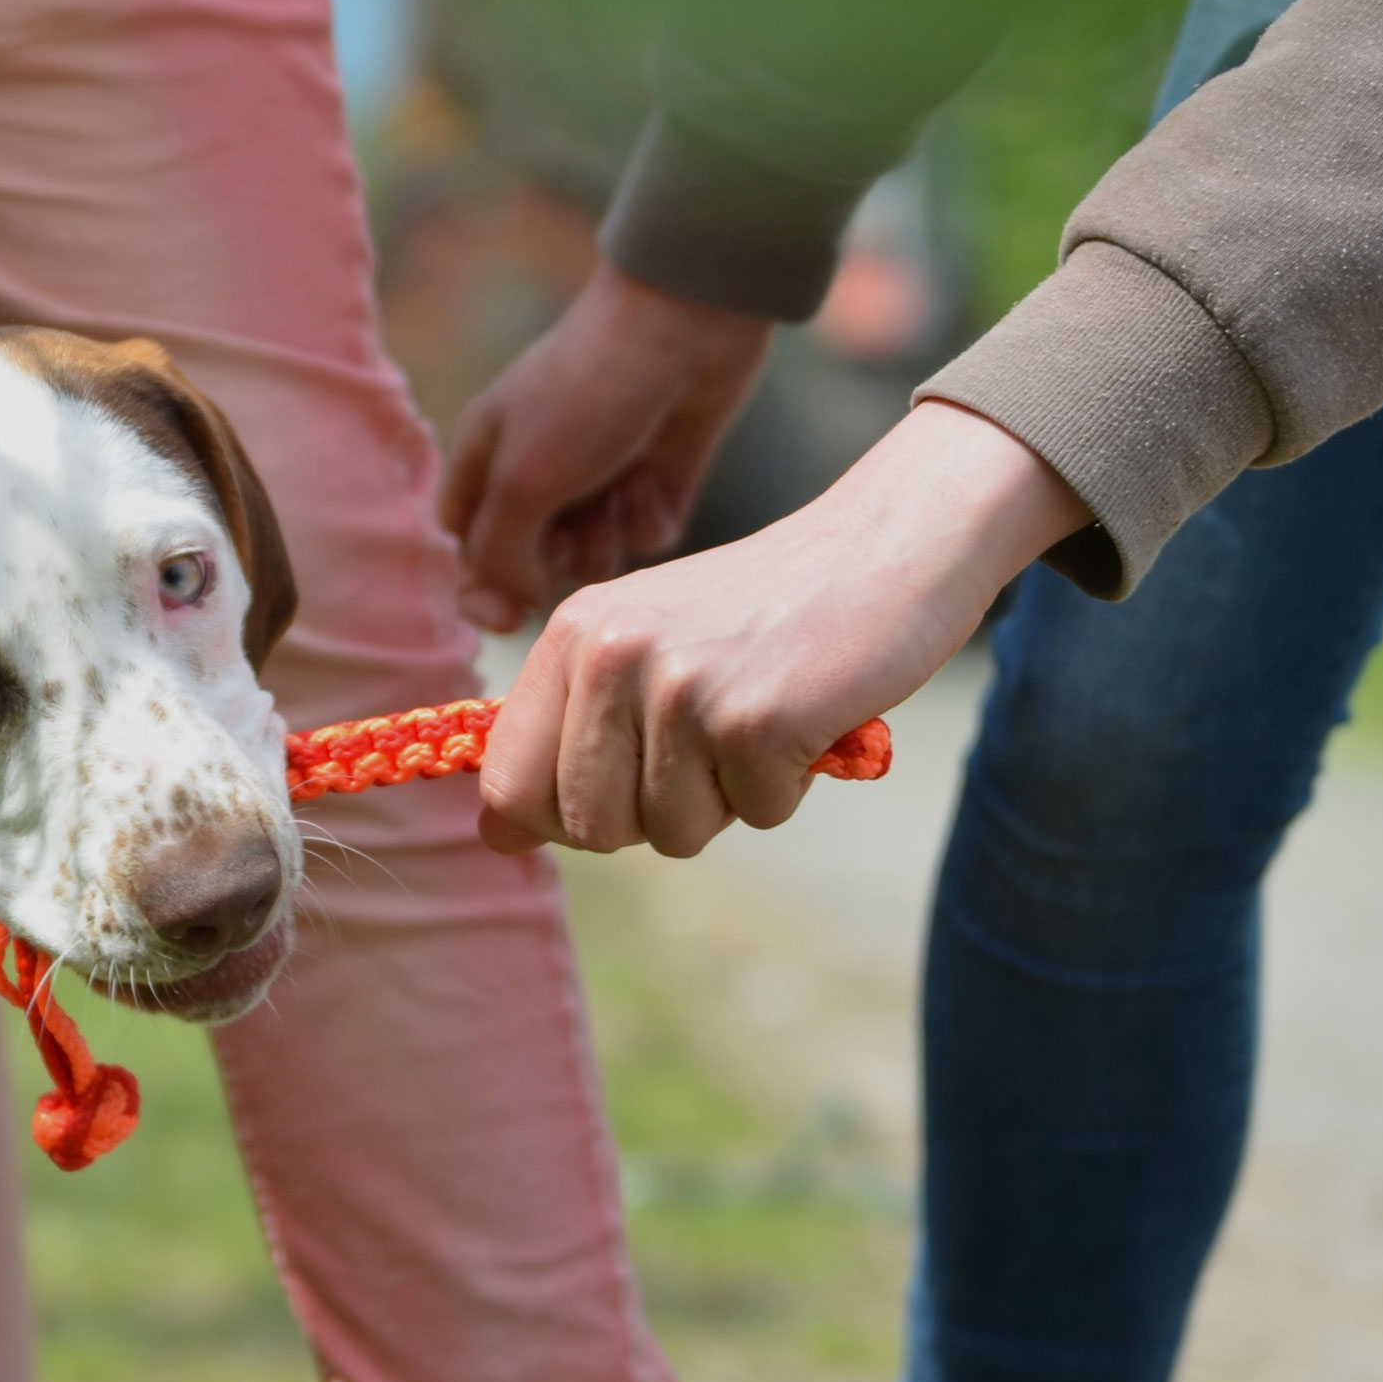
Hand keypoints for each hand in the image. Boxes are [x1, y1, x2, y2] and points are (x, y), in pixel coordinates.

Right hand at [438, 260, 773, 631]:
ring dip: (603, 543)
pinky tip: (654, 478)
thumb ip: (501, 556)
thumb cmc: (585, 393)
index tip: (506, 620)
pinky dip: (648, 517)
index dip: (478, 589)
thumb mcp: (522, 481)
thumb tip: (514, 604)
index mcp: (485, 457)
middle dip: (552, 560)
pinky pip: (644, 533)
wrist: (684, 326)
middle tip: (571, 532)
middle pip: (530, 558)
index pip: (465, 545)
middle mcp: (537, 467)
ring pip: (590, 554)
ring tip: (616, 500)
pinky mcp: (655, 473)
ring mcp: (599, 472)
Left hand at [476, 398, 1089, 857]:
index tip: (610, 797)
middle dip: (653, 815)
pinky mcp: (754, 721)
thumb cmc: (763, 610)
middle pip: (590, 827)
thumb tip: (495, 836)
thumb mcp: (642, 639)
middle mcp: (611, 656)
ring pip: (673, 833)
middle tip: (708, 749)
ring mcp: (680, 688)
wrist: (887, 544)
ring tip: (757, 720)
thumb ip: (569, 726)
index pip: (509, 783)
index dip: (553, 819)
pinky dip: (788, 786)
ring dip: (726, 800)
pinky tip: (804, 717)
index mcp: (572, 635)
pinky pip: (756, 816)